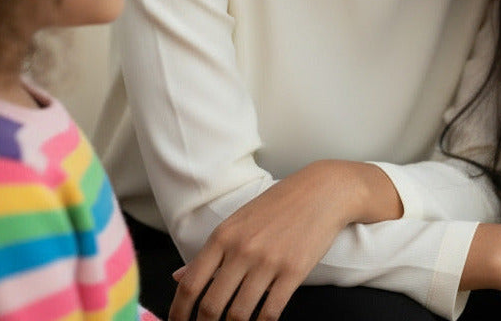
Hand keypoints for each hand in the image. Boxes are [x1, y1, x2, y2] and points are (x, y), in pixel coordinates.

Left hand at [168, 160, 401, 320]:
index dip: (178, 311)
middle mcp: (242, 249)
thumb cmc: (278, 205)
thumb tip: (179, 277)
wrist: (322, 191)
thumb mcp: (239, 221)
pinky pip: (270, 312)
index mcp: (224, 235)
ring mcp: (268, 262)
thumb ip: (211, 252)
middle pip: (212, 305)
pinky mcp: (293, 272)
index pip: (191, 283)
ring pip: (239, 314)